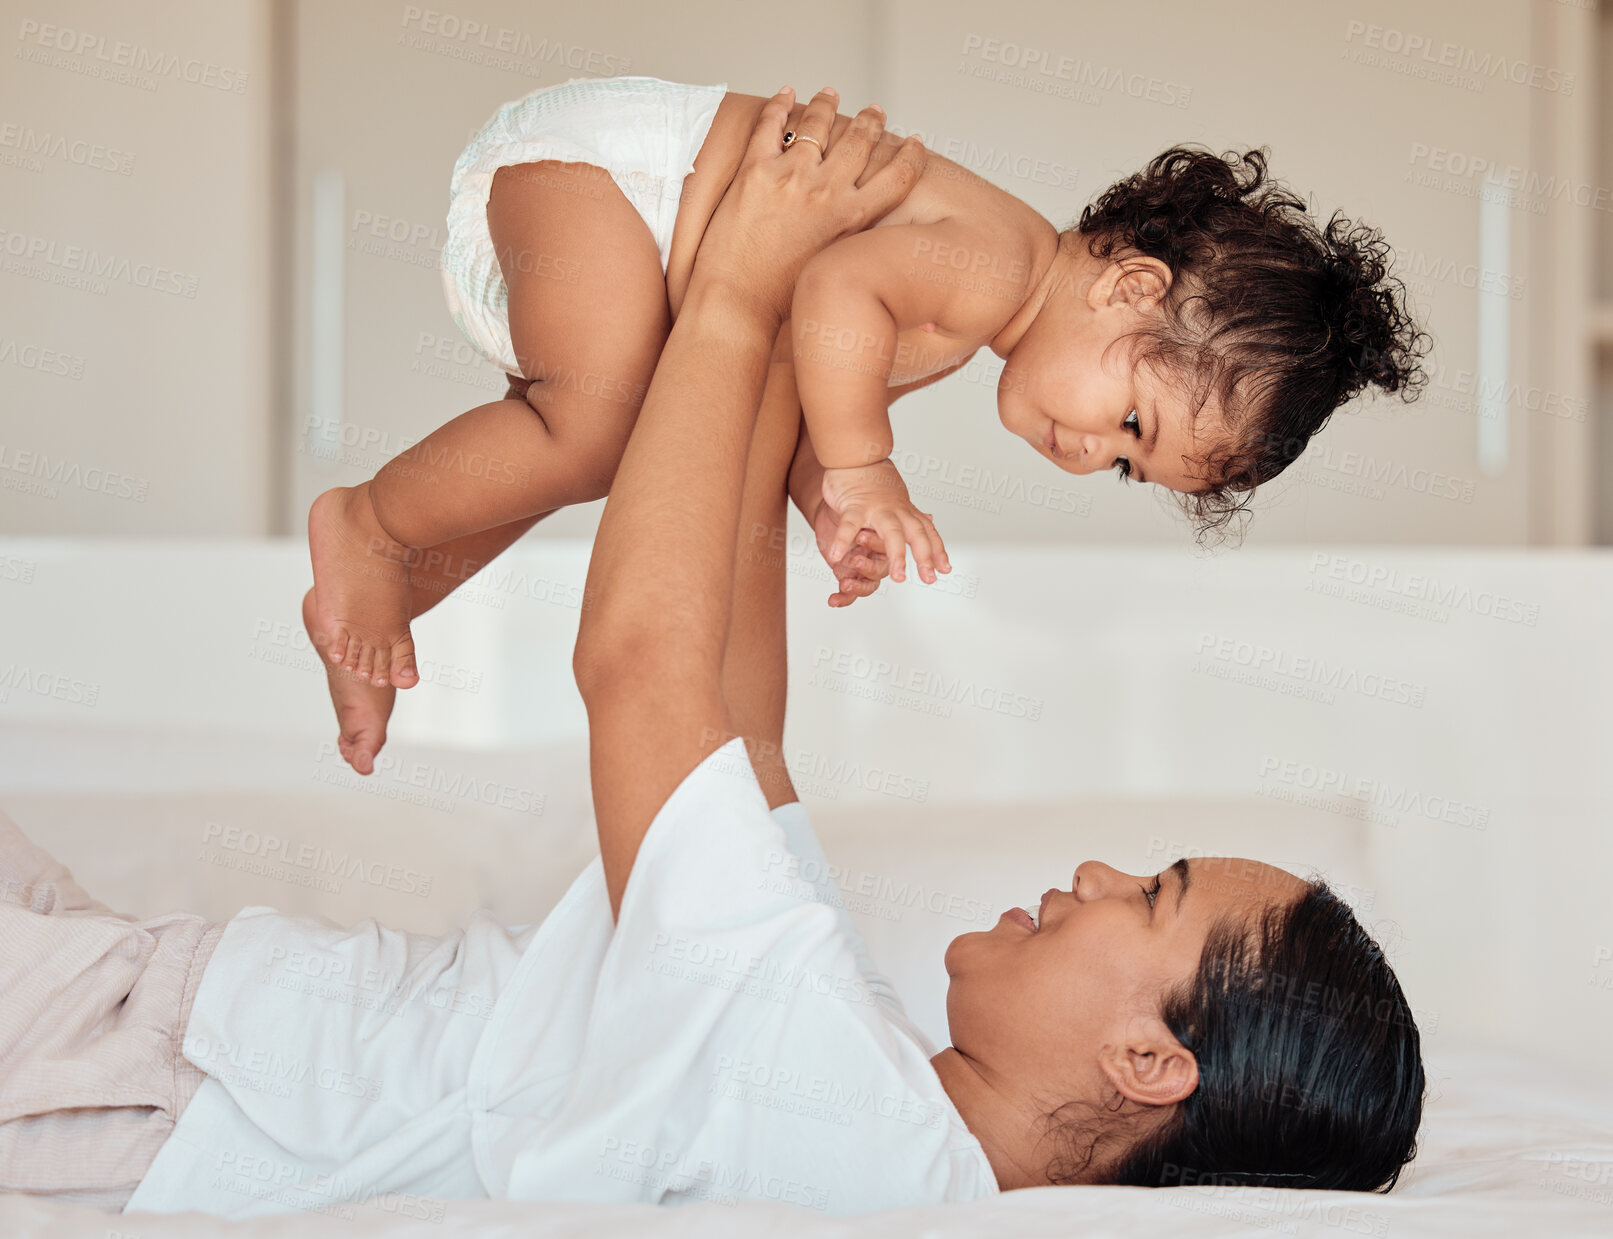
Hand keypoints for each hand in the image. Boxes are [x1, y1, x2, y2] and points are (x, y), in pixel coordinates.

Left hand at [688, 87, 926, 321]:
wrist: (738, 304)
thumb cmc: (782, 300)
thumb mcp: (836, 266)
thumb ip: (853, 240)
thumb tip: (867, 233)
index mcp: (853, 219)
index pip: (896, 177)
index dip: (910, 156)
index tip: (914, 143)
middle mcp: (827, 192)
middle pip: (860, 142)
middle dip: (872, 122)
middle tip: (877, 111)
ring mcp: (791, 177)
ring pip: (819, 124)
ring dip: (828, 104)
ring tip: (831, 94)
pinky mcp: (755, 171)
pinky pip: (771, 125)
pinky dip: (780, 105)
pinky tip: (786, 94)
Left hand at [812, 498, 888, 606]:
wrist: (838, 496)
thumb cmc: (859, 498)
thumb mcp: (871, 503)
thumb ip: (893, 515)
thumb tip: (930, 517)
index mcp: (890, 538)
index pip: (892, 549)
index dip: (885, 550)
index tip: (861, 537)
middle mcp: (878, 554)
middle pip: (882, 569)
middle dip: (872, 574)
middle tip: (864, 567)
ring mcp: (864, 564)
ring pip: (868, 584)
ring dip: (857, 585)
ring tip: (844, 582)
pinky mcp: (848, 572)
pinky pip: (849, 593)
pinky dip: (842, 599)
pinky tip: (833, 600)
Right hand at [821, 459, 949, 584]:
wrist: (854, 454)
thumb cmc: (873, 479)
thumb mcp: (898, 498)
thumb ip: (911, 513)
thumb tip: (931, 519)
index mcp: (905, 511)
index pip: (926, 532)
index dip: (937, 550)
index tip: (945, 569)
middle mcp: (895, 511)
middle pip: (916, 534)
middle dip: (924, 557)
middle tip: (929, 578)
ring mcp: (876, 508)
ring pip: (891, 533)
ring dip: (897, 555)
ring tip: (898, 578)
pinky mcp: (853, 506)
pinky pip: (849, 525)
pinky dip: (843, 540)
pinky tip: (836, 556)